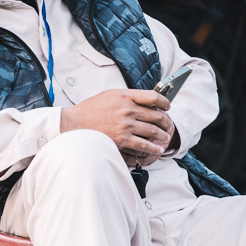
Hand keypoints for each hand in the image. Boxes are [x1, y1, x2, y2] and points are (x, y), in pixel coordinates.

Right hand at [60, 89, 174, 165]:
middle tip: (169, 125)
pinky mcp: (122, 139)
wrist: (76, 123)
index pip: (154, 97)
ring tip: (165, 137)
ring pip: (153, 131)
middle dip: (166, 122)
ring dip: (163, 135)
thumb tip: (145, 101)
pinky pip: (144, 144)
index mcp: (126, 96)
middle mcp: (128, 109)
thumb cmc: (92, 109)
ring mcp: (126, 125)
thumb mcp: (111, 95)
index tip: (167, 106)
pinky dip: (154, 148)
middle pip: (157, 115)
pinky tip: (158, 149)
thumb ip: (128, 97)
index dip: (165, 102)